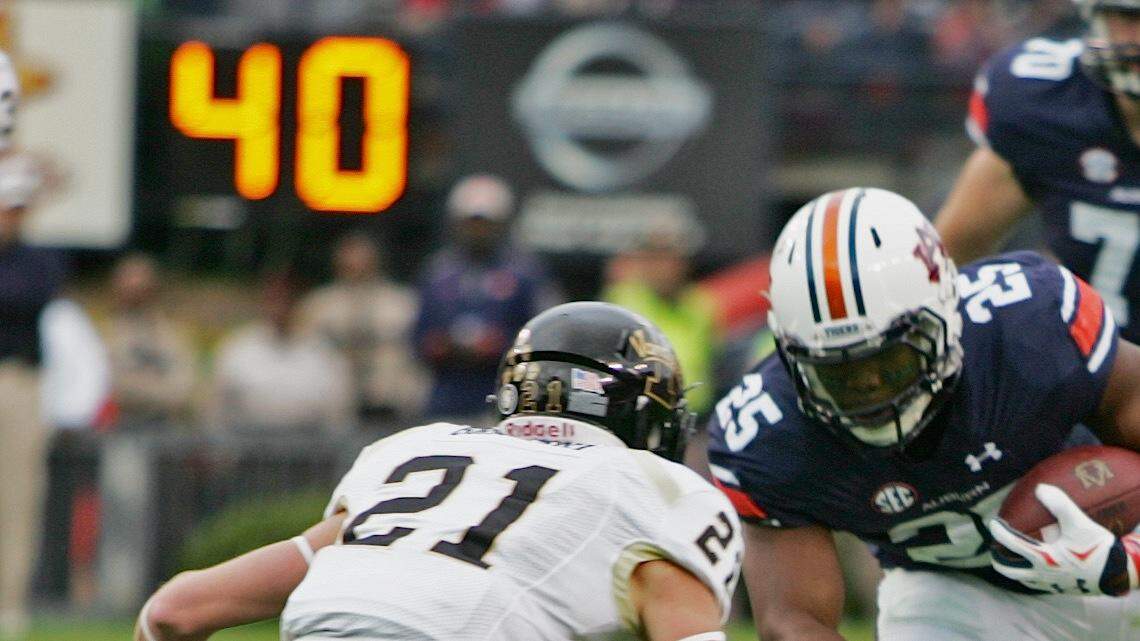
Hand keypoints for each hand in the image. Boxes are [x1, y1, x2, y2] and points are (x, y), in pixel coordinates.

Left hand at [988, 483, 1139, 595]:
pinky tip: (1039, 566)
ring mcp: (1052, 585)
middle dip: (998, 561)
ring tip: (1013, 558)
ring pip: (1024, 580)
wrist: (1120, 574)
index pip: (1012, 545)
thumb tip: (1040, 488)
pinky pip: (1040, 584)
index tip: (993, 523)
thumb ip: (1060, 505)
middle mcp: (1043, 575)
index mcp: (1043, 559)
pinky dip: (1033, 574)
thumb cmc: (1098, 549)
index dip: (999, 533)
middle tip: (994, 550)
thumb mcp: (1081, 524)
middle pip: (1010, 571)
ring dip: (1015, 569)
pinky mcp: (1062, 590)